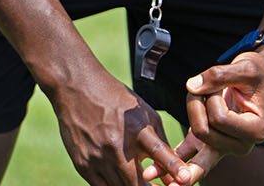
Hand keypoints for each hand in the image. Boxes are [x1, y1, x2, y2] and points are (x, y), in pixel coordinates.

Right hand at [48, 70, 201, 185]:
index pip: (159, 152)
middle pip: (137, 183)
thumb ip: (160, 143)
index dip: (174, 167)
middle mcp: (117, 147)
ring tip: (143, 185)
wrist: (76, 88)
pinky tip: (122, 181)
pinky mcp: (83, 166)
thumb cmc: (116, 100)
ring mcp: (98, 159)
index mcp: (137, 129)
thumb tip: (174, 171)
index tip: (186, 179)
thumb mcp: (144, 114)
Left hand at [142, 46, 263, 180]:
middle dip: (198, 104)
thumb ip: (218, 75)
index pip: (220, 119)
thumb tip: (190, 86)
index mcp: (257, 130)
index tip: (225, 86)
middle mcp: (242, 145)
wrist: (261, 80)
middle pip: (203, 131)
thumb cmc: (258, 73)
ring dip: (192, 111)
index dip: (214, 97)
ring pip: (195, 140)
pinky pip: (187, 159)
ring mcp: (225, 148)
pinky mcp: (209, 146)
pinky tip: (154, 175)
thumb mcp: (244, 67)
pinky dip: (170, 168)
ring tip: (201, 94)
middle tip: (210, 88)